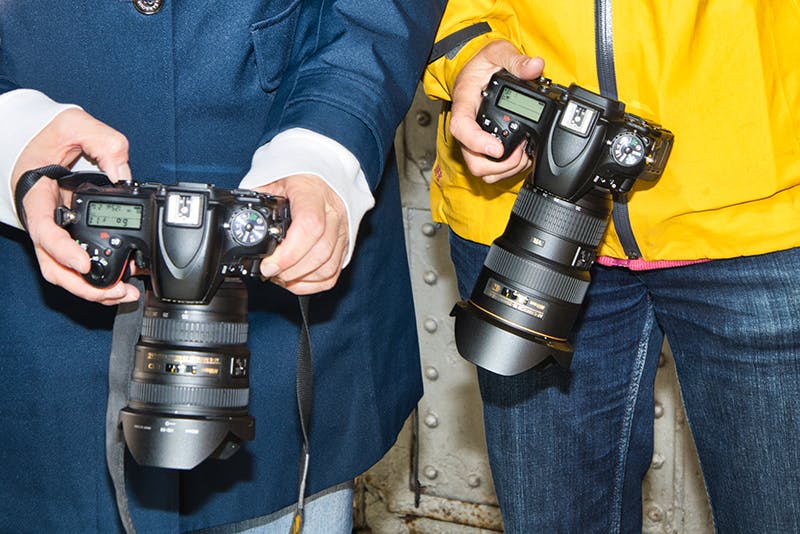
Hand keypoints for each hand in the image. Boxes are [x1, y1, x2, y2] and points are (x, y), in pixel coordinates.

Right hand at [12, 108, 139, 304]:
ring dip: (91, 289)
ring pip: (64, 272)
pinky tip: (123, 282)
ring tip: (125, 293)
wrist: (43, 139)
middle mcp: (44, 220)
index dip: (61, 250)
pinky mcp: (70, 236)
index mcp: (37, 196)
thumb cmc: (52, 135)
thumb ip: (103, 143)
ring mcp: (56, 232)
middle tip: (116, 291)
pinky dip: (98, 278)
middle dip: (82, 285)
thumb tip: (122, 173)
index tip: (83, 264)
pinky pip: (78, 264)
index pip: (43, 230)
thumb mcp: (75, 125)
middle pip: (53, 265)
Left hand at [256, 174, 348, 294]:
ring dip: (300, 279)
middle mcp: (334, 212)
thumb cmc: (296, 177)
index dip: (289, 253)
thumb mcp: (273, 180)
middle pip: (319, 252)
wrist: (320, 176)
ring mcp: (343, 230)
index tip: (268, 264)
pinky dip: (312, 284)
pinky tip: (295, 280)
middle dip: (290, 270)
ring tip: (280, 276)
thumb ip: (258, 198)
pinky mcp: (345, 245)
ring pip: (327, 267)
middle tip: (269, 272)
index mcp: (314, 194)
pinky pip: (333, 274)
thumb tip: (240, 218)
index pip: (309, 226)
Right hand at [449, 40, 544, 182]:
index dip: (477, 143)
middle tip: (520, 152)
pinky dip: (508, 169)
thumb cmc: (481, 65)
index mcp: (464, 104)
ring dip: (504, 169)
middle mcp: (467, 127)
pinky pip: (491, 169)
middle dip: (499, 164)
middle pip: (473, 160)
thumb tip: (535, 66)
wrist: (477, 71)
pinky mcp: (484, 148)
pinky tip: (522, 155)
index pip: (461, 129)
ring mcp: (474, 140)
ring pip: (482, 169)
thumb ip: (515, 60)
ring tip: (523, 155)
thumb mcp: (496, 52)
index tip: (498, 148)